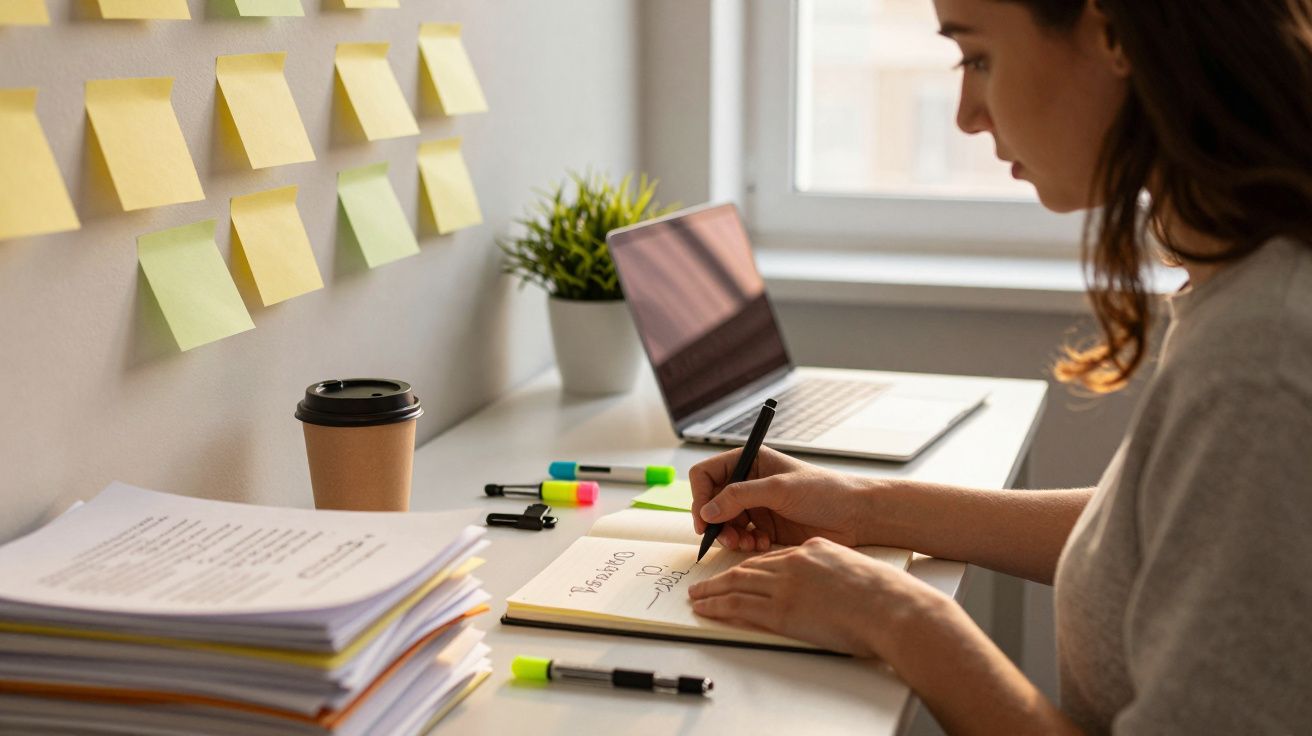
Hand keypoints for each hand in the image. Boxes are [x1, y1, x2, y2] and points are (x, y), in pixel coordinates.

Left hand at [687, 537, 942, 657]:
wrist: (891, 608)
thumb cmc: (883, 595)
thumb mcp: (850, 566)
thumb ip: (828, 567)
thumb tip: (818, 582)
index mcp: (811, 550)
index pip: (771, 557)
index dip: (749, 565)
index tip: (737, 572)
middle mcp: (794, 564)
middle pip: (748, 567)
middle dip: (722, 575)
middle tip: (703, 581)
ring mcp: (786, 587)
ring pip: (737, 584)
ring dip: (713, 590)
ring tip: (696, 596)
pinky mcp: (782, 611)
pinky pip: (740, 607)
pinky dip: (718, 606)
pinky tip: (706, 608)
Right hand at [690, 446, 871, 551]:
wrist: (855, 515)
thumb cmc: (824, 491)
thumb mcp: (779, 489)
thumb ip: (740, 497)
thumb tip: (707, 511)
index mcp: (749, 461)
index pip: (706, 474)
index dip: (700, 496)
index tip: (705, 519)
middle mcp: (749, 482)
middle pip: (711, 502)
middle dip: (715, 522)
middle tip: (726, 538)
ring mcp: (756, 506)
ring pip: (724, 523)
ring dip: (730, 536)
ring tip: (746, 544)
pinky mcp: (766, 527)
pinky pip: (742, 537)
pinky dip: (746, 544)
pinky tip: (762, 545)